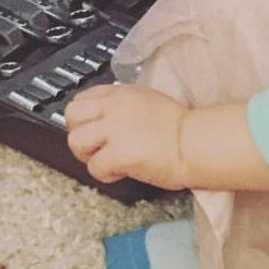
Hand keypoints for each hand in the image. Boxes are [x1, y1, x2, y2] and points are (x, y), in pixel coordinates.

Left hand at [65, 84, 188, 189]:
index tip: (96, 129)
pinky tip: (121, 172)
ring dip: (88, 155)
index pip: (84, 98)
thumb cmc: (182, 128)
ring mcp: (115, 129)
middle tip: (96, 147)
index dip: (86, 118)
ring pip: (76, 141)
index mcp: (122, 93)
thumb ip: (124, 106)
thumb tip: (109, 120)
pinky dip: (105, 174)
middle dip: (79, 133)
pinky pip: (94, 167)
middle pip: (72, 114)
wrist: (196, 143)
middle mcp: (114, 107)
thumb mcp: (149, 101)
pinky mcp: (118, 153)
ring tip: (107, 160)